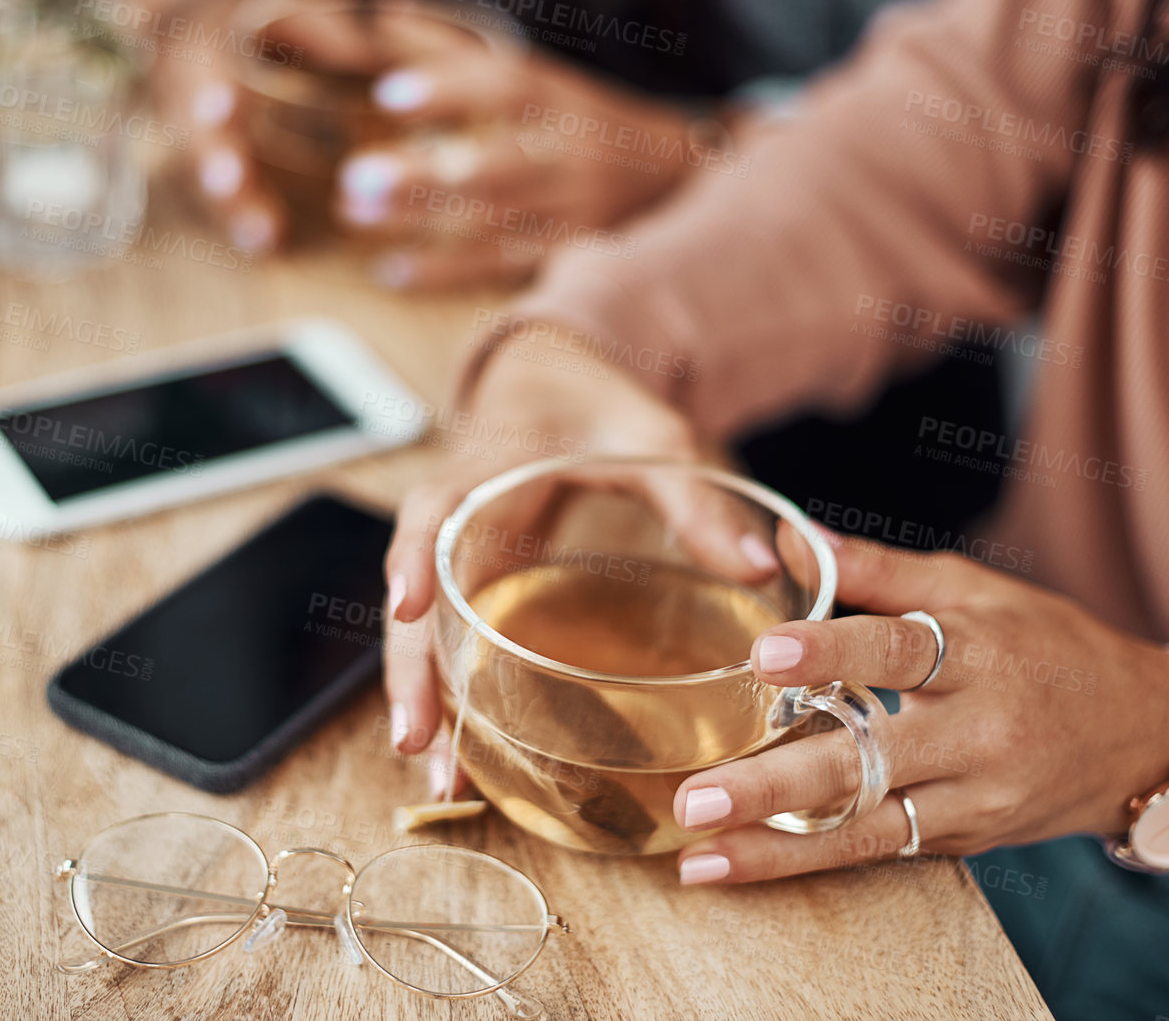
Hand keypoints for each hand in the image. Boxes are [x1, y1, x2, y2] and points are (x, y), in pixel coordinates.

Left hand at [143, 0, 697, 281]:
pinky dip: (444, 272)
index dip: (450, 90)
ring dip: (419, 221)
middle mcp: (572, 153)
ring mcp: (574, 210)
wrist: (671, 178)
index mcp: (561, 99)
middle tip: (357, 175)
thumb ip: (457, 50)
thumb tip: (384, 11)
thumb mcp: (534, 77)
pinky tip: (392, 269)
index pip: (508, 87)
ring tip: (356, 215)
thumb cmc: (577, 120)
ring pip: (493, 220)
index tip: (390, 95)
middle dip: (425, 173)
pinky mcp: (569, 255)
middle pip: (498, 165)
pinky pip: (502, 267)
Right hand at [382, 327, 722, 790]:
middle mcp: (457, 521)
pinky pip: (450, 642)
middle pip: (413, 598)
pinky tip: (463, 758)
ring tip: (440, 780)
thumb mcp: (652, 438)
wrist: (557, 388)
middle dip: (408, 670)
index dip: (416, 556)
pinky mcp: (475, 587)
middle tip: (417, 742)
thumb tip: (760, 567)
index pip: (433, 512)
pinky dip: (452, 697)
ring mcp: (459, 558)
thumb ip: (696, 497)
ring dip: (426, 702)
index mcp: (484, 470)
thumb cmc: (597, 407)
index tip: (411, 605)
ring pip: (424, 634)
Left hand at [671, 535, 1168, 884]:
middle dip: (777, 784)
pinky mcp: (968, 841)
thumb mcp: (978, 589)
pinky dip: (811, 863)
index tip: (765, 655)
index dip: (832, 649)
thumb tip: (792, 537)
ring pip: (868, 827)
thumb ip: (882, 571)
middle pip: (870, 759)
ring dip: (778, 848)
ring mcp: (975, 797)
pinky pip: (883, 851)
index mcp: (979, 653)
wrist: (1150, 736)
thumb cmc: (1049, 646)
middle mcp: (979, 732)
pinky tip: (742, 865)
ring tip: (701, 856)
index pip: (899, 650)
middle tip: (697, 796)